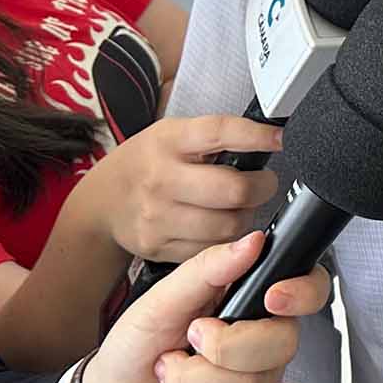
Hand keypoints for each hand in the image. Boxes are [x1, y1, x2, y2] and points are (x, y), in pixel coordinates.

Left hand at [82, 230, 326, 382]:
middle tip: (190, 338)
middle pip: (282, 345)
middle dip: (224, 347)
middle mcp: (262, 347)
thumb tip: (253, 240)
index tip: (273, 298)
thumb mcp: (161, 300)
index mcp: (250, 306)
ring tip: (172, 371)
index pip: (310, 291)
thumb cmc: (135, 346)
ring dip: (191, 382)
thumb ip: (207, 269)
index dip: (304, 293)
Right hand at [85, 113, 283, 262]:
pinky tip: (218, 225)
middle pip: (233, 190)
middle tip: (264, 183)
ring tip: (239, 206)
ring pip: (228, 226)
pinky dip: (224, 241)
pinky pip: (210, 250)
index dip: (257, 136)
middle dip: (262, 187)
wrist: (102, 202)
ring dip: (246, 217)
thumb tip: (269, 138)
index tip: (280, 139)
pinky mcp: (158, 247)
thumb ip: (214, 136)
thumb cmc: (147, 162)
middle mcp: (161, 179)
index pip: (220, 132)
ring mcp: (158, 217)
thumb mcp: (172, 134)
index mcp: (168, 141)